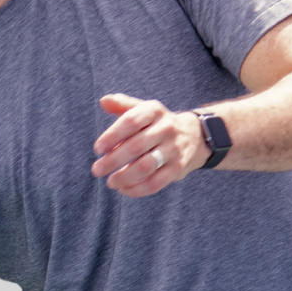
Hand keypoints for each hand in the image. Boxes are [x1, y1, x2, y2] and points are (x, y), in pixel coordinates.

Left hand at [91, 95, 209, 196]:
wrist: (194, 135)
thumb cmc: (157, 124)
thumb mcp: (143, 110)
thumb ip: (122, 105)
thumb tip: (104, 101)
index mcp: (154, 111)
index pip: (131, 121)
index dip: (112, 135)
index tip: (98, 149)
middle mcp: (166, 128)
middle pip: (136, 146)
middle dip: (113, 160)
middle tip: (97, 170)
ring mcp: (173, 149)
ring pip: (147, 166)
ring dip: (125, 176)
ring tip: (110, 182)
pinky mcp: (178, 168)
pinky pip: (157, 182)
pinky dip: (138, 189)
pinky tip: (124, 189)